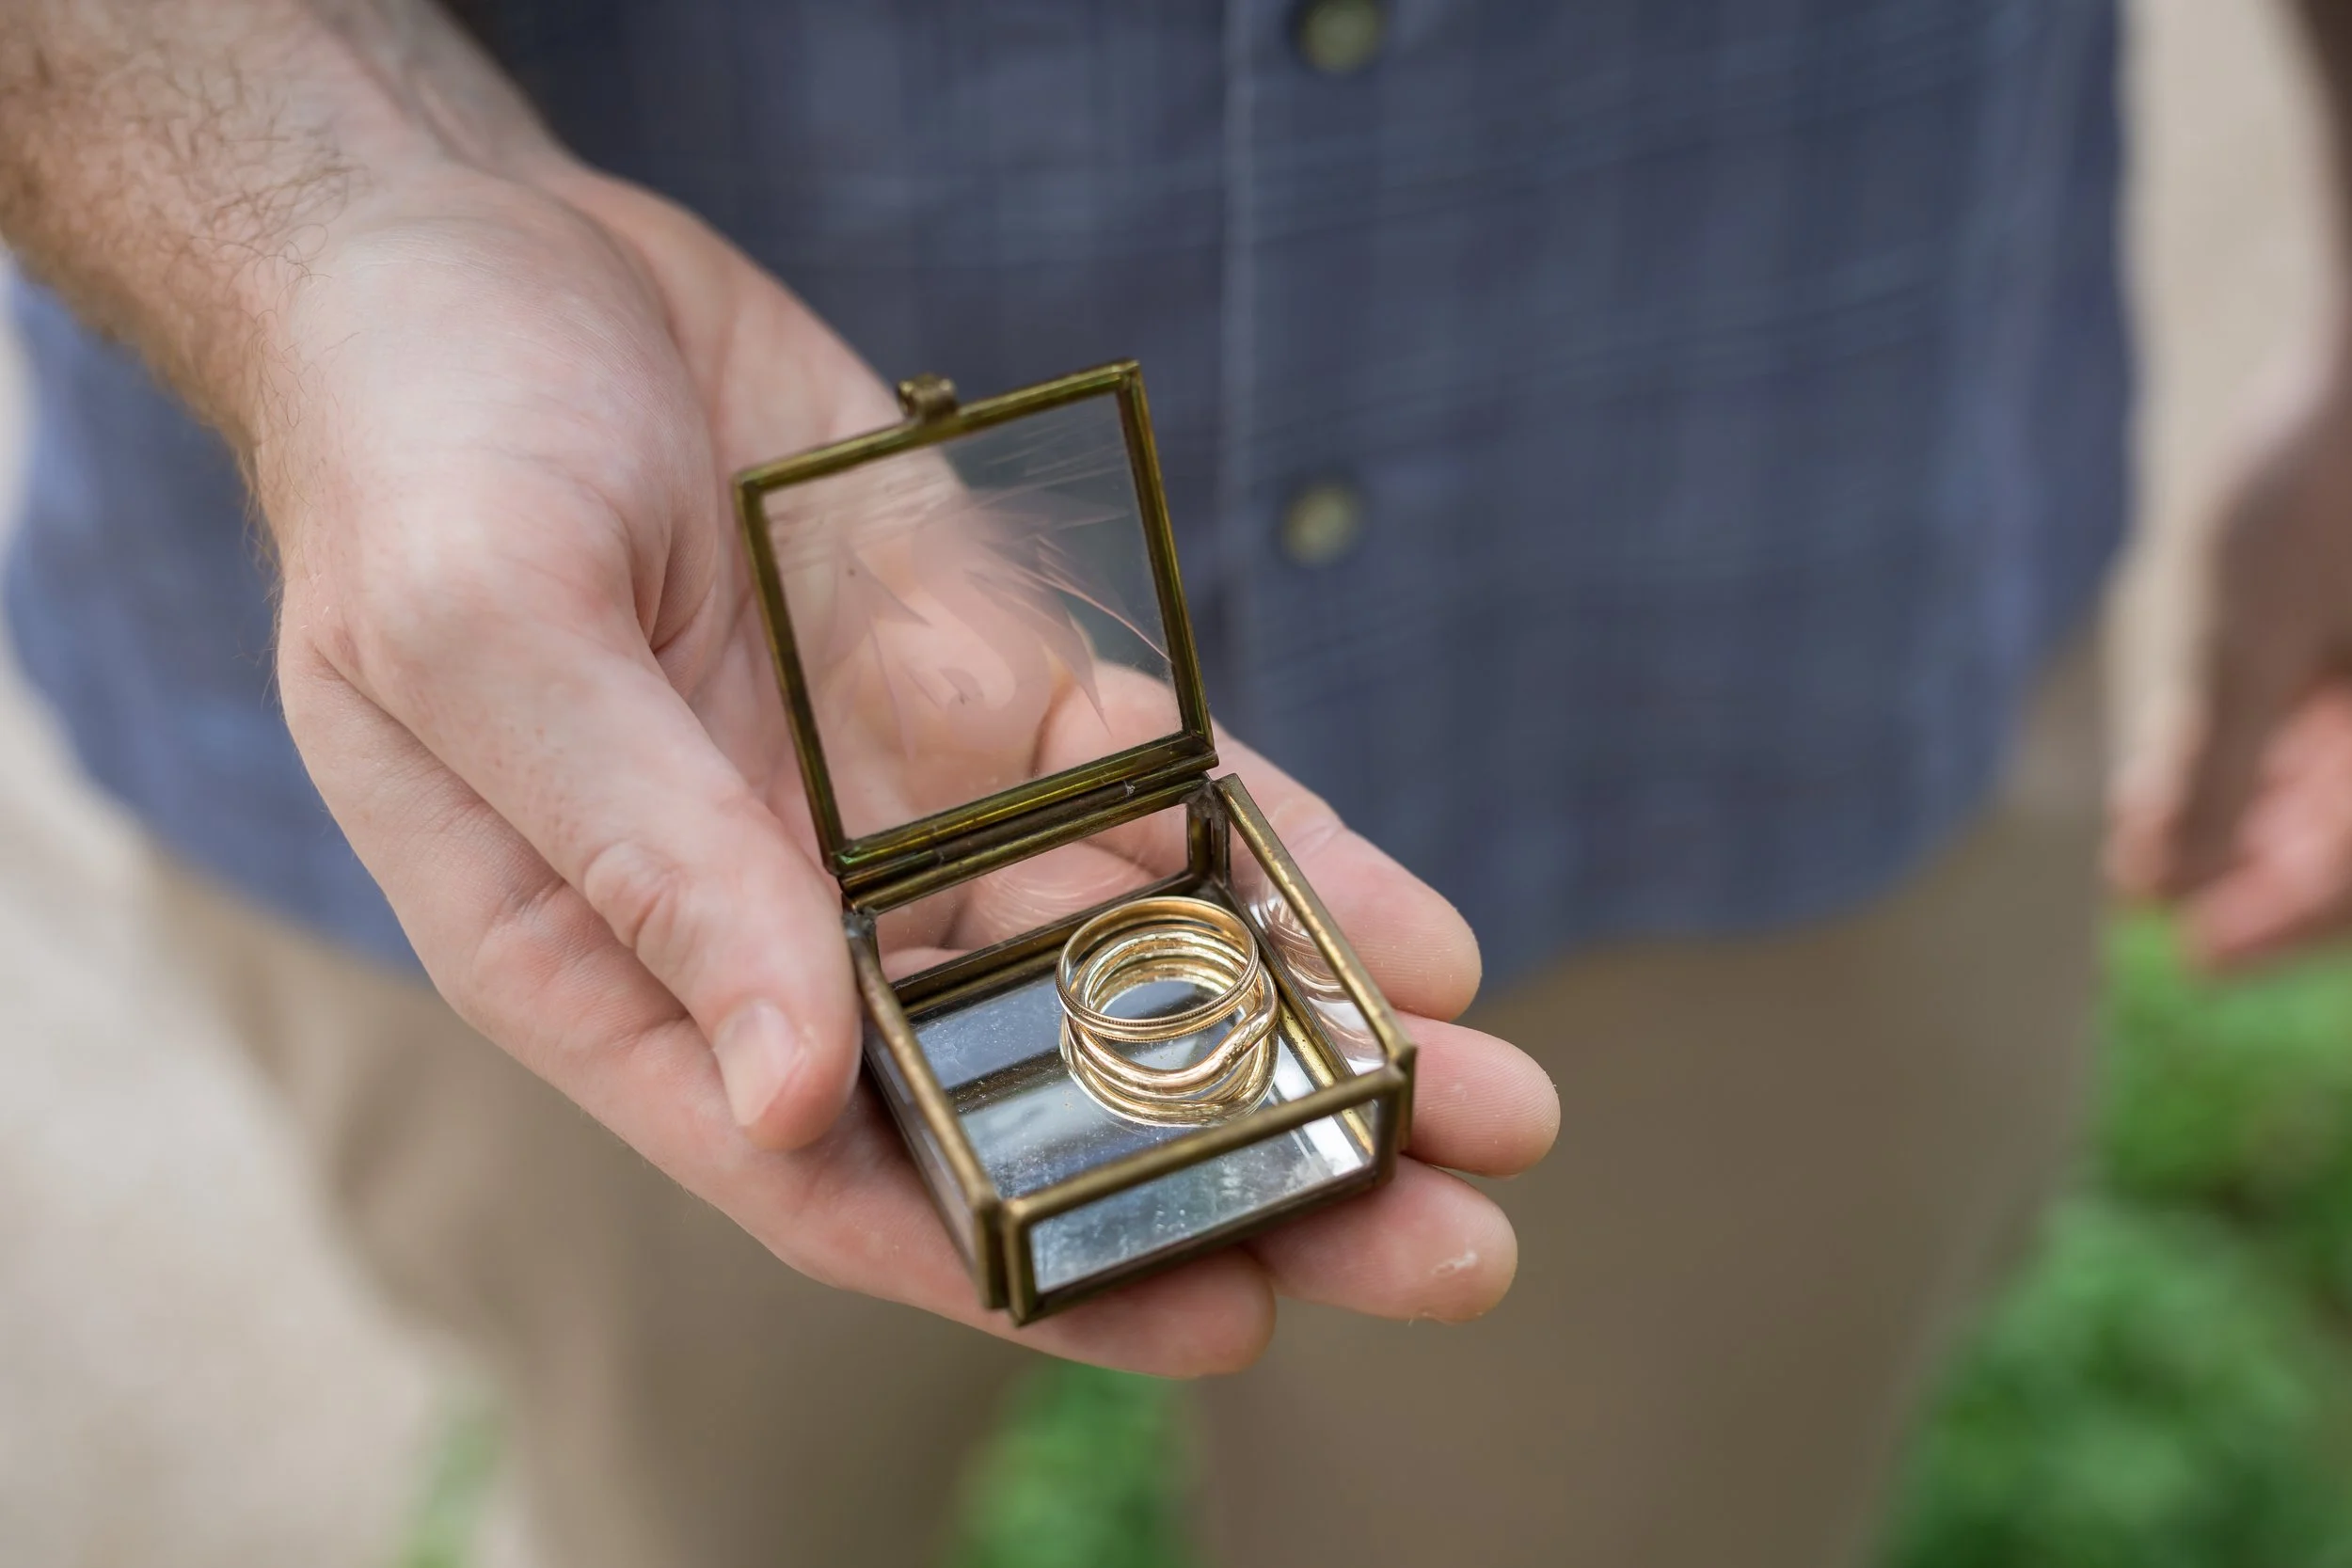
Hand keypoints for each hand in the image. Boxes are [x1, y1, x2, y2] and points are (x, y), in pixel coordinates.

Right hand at [257, 159, 1558, 1373]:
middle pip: (1031, 1091)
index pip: (841, 1176)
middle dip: (1240, 1168)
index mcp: (625, 971)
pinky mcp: (985, 691)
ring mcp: (899, 808)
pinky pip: (1152, 793)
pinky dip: (1278, 858)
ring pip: (1127, 956)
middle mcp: (787, 920)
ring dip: (1308, 1031)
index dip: (1029, 1264)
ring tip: (1495, 1100)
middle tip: (1448, 1245)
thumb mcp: (483, 639)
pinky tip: (1412, 928)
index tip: (1220, 1317)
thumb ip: (643, 861)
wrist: (482, 260)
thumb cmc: (415, 452)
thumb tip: (799, 1098)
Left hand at [2111, 352, 2351, 968]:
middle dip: (2248, 878)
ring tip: (2139, 847)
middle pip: (2347, 846)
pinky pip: (2325, 731)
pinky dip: (2255, 761)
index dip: (2281, 929)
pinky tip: (2164, 779)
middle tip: (2147, 898)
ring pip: (2332, 792)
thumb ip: (2222, 767)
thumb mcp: (2254, 637)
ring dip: (2240, 825)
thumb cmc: (2324, 483)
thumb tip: (2172, 882)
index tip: (2192, 954)